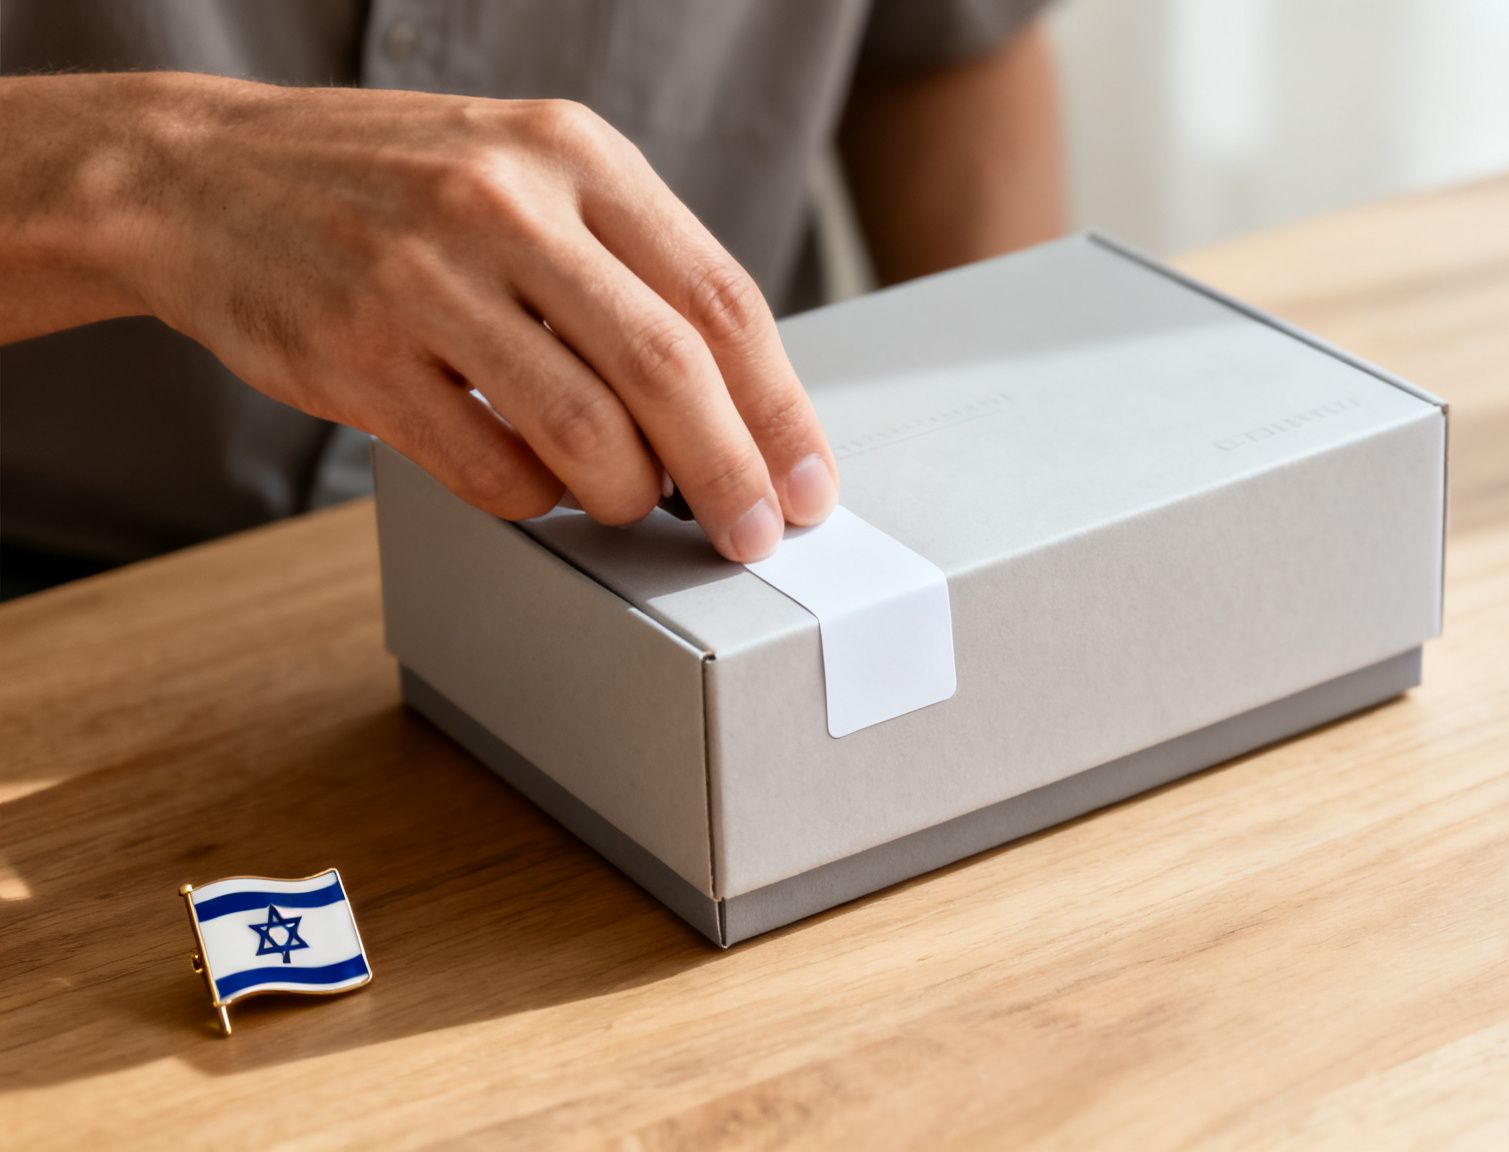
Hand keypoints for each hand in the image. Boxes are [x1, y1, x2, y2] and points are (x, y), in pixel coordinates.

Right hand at [124, 74, 835, 559]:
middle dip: (732, 475)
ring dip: (629, 498)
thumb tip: (740, 403)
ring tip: (632, 507)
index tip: (808, 483)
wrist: (199, 175)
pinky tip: (535, 483)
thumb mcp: (525, 171)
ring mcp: (426, 279)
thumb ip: (628, 265)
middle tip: (754, 534)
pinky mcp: (358, 356)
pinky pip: (491, 469)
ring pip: (586, 432)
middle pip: (670, 371)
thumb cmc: (391, 188)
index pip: (721, 299)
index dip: (782, 409)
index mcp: (574, 153)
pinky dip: (535, 500)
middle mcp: (506, 204)